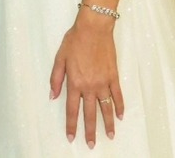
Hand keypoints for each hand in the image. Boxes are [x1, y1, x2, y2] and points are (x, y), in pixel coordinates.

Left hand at [49, 17, 122, 146]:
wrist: (93, 29)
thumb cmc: (74, 40)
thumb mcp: (60, 58)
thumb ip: (56, 78)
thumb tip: (53, 95)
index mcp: (75, 82)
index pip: (72, 109)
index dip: (71, 124)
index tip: (71, 137)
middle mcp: (90, 86)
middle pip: (90, 113)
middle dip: (90, 131)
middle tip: (91, 145)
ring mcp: (104, 83)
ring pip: (106, 108)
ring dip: (108, 123)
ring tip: (110, 136)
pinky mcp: (114, 77)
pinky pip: (118, 96)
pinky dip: (120, 107)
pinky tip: (121, 116)